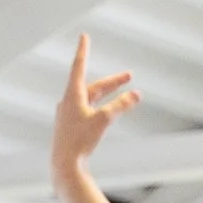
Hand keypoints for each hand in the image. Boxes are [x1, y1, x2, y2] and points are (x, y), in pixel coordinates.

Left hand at [52, 35, 138, 185]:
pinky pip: (88, 110)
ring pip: (91, 99)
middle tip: (130, 77)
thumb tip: (137, 94)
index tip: (84, 36)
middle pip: (93, 86)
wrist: (64, 165)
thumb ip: (120, 106)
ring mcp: (68, 114)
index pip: (79, 66)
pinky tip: (105, 110)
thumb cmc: (81, 142)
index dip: (83, 51)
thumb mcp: (104, 120)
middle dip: (112, 82)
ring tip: (123, 91)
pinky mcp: (70, 127)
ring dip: (108, 94)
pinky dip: (100, 107)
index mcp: (72, 95)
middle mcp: (68, 102)